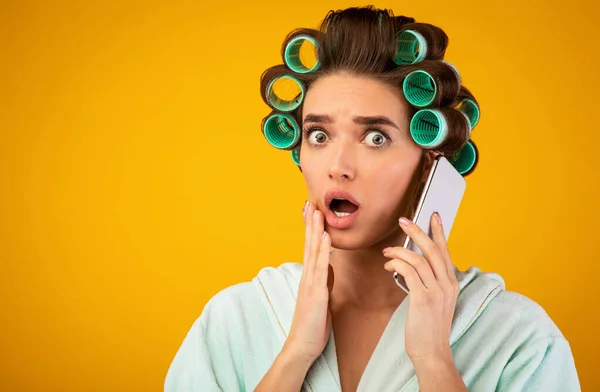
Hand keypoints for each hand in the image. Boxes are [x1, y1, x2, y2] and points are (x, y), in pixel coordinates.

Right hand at [285, 201, 333, 363]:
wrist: (302, 346)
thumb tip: (329, 266)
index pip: (310, 248)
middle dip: (311, 223)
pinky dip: (322, 250)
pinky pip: (320, 267)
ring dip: (315, 230)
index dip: (311, 229)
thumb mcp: (322, 298)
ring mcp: (310, 283)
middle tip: (311, 202)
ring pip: (313, 251)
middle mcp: (307, 276)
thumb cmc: (312, 325)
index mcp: (309, 278)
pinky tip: (325, 237)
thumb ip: (324, 281)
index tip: (312, 212)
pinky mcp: (315, 293)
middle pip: (309, 244)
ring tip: (317, 211)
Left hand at [382, 212, 458, 363]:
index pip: (445, 251)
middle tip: (404, 220)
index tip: (433, 215)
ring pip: (418, 259)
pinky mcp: (423, 299)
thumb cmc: (428, 327)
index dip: (439, 232)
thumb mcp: (435, 301)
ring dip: (399, 250)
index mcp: (452, 283)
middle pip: (433, 249)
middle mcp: (447, 284)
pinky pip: (408, 271)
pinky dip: (396, 263)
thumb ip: (429, 282)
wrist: (432, 352)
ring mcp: (437, 291)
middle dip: (418, 231)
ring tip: (387, 251)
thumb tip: (412, 264)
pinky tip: (389, 264)